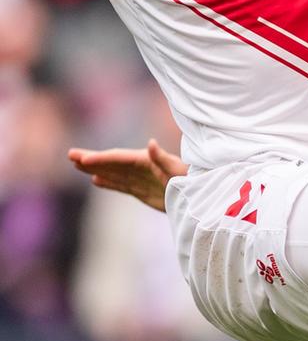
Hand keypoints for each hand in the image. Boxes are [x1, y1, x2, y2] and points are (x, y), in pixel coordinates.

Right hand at [67, 138, 186, 212]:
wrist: (202, 197)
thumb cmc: (194, 180)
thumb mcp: (179, 170)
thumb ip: (163, 158)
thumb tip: (151, 143)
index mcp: (148, 161)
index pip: (120, 158)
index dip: (102, 158)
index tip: (83, 158)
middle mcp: (142, 168)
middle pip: (113, 163)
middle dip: (92, 159)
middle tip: (70, 155)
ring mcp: (142, 180)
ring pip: (114, 173)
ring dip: (96, 168)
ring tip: (76, 164)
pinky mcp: (144, 191)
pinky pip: (122, 185)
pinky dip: (109, 182)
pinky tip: (95, 179)